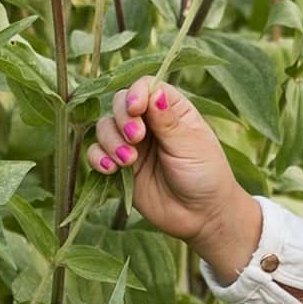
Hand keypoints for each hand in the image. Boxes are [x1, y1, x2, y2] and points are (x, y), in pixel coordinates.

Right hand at [87, 73, 248, 253]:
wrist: (201, 217)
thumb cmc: (206, 176)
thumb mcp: (190, 146)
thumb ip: (167, 121)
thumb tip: (154, 91)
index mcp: (172, 109)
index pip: (146, 86)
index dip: (136, 93)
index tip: (136, 109)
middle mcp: (149, 122)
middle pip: (119, 103)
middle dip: (122, 119)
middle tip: (136, 139)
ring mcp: (132, 144)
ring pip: (104, 127)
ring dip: (110, 141)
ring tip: (128, 162)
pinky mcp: (120, 167)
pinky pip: (96, 153)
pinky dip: (97, 158)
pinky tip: (110, 169)